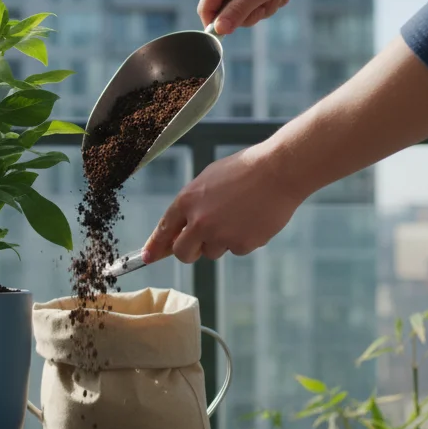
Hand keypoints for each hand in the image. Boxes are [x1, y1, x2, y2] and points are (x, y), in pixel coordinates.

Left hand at [141, 145, 306, 264]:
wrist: (278, 171)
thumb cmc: (244, 171)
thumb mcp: (208, 180)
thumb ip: (193, 205)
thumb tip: (182, 227)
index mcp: (187, 201)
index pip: (164, 229)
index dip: (155, 246)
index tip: (148, 257)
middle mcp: (199, 221)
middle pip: (183, 253)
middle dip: (189, 251)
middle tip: (201, 243)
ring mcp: (221, 235)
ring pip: (212, 251)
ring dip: (221, 241)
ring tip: (239, 216)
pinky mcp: (242, 244)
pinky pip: (237, 250)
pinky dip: (243, 240)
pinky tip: (253, 220)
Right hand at [200, 0, 314, 34]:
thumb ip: (236, 12)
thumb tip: (218, 30)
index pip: (206, 8)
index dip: (216, 24)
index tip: (233, 32)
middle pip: (227, 11)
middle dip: (249, 13)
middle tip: (265, 7)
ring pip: (245, 8)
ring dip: (264, 7)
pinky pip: (257, 0)